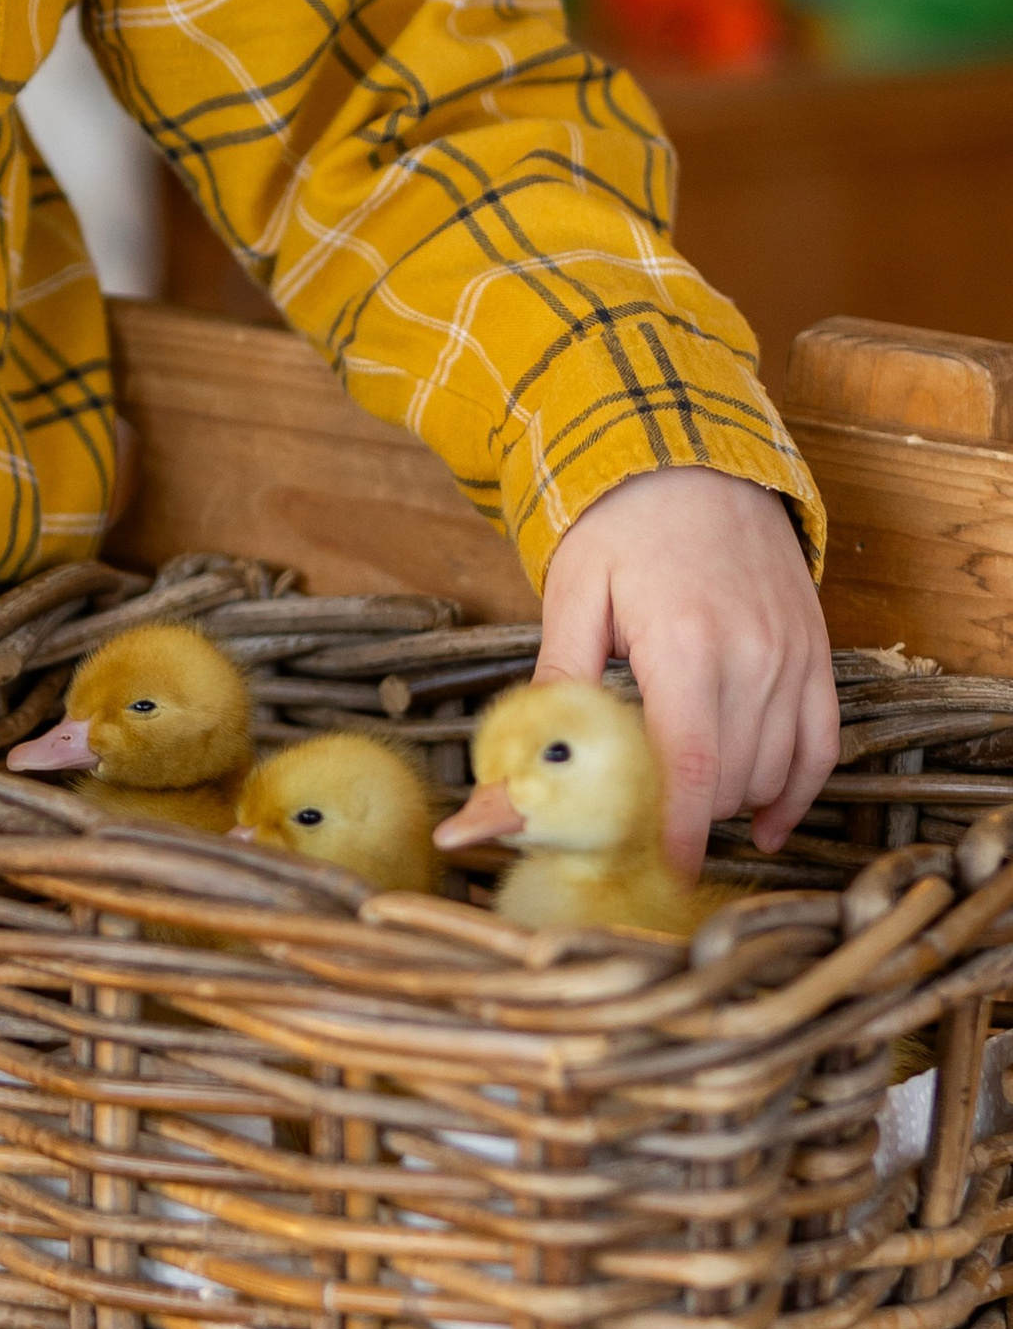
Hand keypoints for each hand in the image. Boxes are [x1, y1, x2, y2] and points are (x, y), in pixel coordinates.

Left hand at [536, 466, 838, 873]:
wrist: (692, 458)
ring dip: (730, 801)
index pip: (689, 768)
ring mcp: (792, 656)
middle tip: (642, 814)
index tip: (662, 870)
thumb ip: (551, 692)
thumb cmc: (620, 525)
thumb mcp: (571, 598)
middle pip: (728, 780)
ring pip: (773, 771)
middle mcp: (750, 656)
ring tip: (684, 800)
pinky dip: (796, 791)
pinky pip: (820, 745)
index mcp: (682, 644)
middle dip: (686, 812)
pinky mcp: (815, 654)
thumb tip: (507, 778)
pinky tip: (765, 822)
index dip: (677, 832)